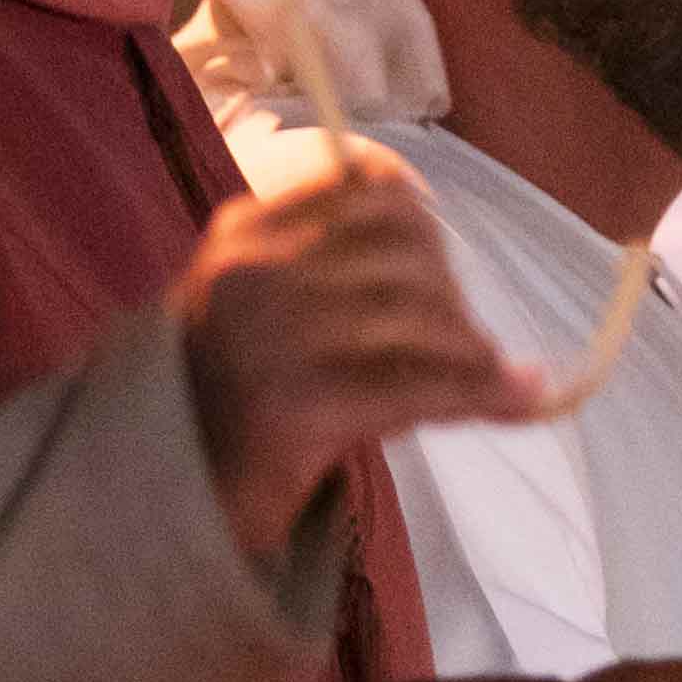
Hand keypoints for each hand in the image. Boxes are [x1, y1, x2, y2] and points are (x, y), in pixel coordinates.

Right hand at [177, 170, 548, 549]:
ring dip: (469, 351)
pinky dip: (485, 393)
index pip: (368, 189)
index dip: (425, 229)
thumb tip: (459, 283)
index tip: (440, 273)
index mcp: (246, 230)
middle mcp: (253, 268)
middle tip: (463, 347)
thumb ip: (341, 271)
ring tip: (477, 381)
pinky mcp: (296, 404)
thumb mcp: (268, 306)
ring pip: (420, 314)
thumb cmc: (228, 397)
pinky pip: (421, 385)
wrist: (160, 493)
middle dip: (450, 298)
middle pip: (407, 249)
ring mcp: (271, 335)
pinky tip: (522, 399)